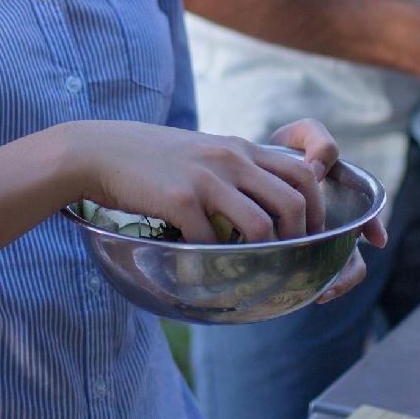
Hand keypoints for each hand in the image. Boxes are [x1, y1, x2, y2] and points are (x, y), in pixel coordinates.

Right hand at [66, 122, 328, 243]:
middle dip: (300, 239)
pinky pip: (212, 240)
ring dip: (263, 255)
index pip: (304, 173)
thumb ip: (237, 172)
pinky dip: (213, 259)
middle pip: (294, 202)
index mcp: (241, 149)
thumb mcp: (205, 154)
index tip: (313, 234)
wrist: (101, 151)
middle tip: (289, 260)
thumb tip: (267, 213)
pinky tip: (203, 263)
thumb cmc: (154, 159)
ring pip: (261, 226)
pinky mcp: (180, 199)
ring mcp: (207, 178)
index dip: (318, 209)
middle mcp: (231, 159)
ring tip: (252, 269)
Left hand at [267, 118, 388, 302]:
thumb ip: (318, 141)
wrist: (246, 170)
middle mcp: (336, 226)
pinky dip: (307, 285)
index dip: (374, 226)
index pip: (368, 217)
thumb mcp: (301, 135)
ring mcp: (316, 244)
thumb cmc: (283, 152)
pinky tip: (299, 290)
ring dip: (330, 284)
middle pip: (354, 258)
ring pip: (333, 272)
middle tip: (331, 284)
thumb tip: (317, 170)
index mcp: (344, 201)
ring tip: (318, 293)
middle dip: (347, 273)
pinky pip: (305, 277)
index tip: (377, 239)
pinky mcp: (292, 256)